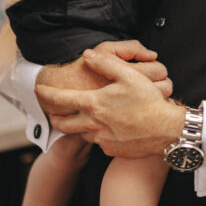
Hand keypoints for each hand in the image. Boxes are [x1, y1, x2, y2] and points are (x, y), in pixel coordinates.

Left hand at [36, 48, 184, 158]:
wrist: (166, 131)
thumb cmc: (148, 102)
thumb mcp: (128, 75)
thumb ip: (106, 63)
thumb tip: (87, 55)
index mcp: (94, 104)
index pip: (61, 100)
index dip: (47, 94)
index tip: (38, 90)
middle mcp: (93, 124)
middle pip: (63, 123)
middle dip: (55, 117)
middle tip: (52, 112)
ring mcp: (102, 140)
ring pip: (81, 133)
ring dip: (78, 125)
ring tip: (82, 117)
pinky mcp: (112, 150)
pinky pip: (99, 142)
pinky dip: (97, 134)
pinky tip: (108, 127)